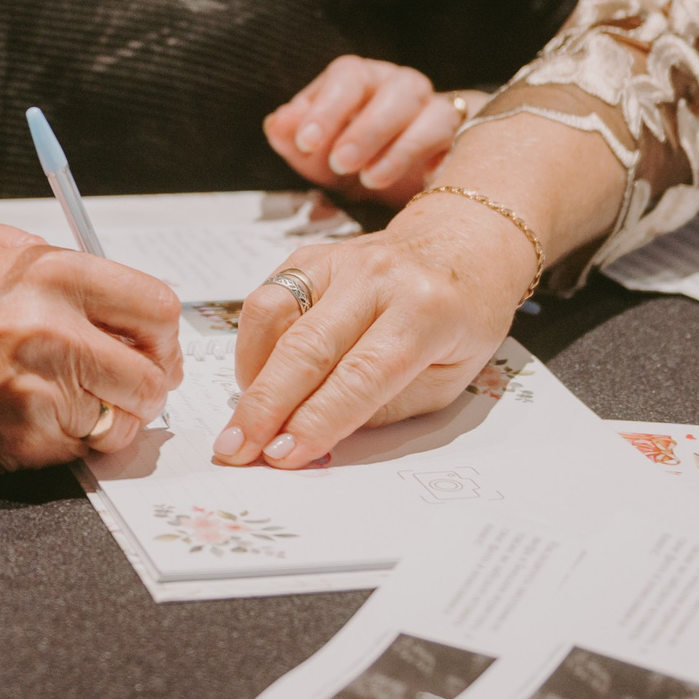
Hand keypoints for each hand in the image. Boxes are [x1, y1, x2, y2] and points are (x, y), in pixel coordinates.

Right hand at [0, 244, 182, 470]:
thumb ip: (70, 285)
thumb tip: (136, 314)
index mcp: (52, 271)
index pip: (158, 306)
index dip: (161, 336)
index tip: (152, 349)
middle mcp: (56, 323)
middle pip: (154, 372)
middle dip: (145, 387)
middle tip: (125, 389)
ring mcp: (43, 383)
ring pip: (126, 418)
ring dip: (110, 419)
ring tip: (72, 406)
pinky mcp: (26, 433)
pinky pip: (81, 448)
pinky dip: (68, 443)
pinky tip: (32, 421)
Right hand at [212, 195, 529, 469]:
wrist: (463, 243)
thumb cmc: (464, 319)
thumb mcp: (449, 378)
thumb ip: (385, 408)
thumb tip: (318, 439)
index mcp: (425, 311)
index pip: (362, 374)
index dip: (317, 419)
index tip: (282, 456)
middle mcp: (377, 277)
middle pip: (306, 346)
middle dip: (265, 406)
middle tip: (235, 449)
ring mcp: (338, 260)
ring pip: (272, 314)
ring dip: (250, 376)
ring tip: (243, 421)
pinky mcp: (310, 255)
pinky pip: (266, 300)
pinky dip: (253, 347)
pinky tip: (258, 380)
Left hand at [265, 56, 477, 205]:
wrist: (397, 169)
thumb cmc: (347, 150)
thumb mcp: (314, 149)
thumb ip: (291, 136)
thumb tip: (277, 124)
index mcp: (360, 78)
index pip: (347, 77)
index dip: (326, 109)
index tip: (306, 142)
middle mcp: (400, 85)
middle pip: (394, 93)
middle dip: (365, 130)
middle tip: (340, 164)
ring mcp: (435, 108)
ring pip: (432, 115)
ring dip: (400, 149)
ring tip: (370, 180)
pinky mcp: (458, 139)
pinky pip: (459, 144)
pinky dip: (443, 161)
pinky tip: (425, 181)